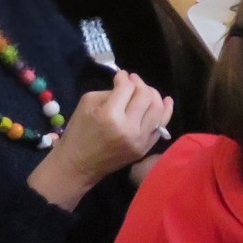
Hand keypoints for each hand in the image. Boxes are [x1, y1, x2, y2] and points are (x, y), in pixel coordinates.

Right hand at [30, 70, 171, 208]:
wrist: (77, 166)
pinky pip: (161, 126)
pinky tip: (166, 101)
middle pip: (146, 96)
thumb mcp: (86, 105)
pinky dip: (165, 111)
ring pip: (158, 109)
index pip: (127, 88)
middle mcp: (128, 128)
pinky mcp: (144, 148)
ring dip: (153, 95)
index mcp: (110, 116)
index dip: (124, 78)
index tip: (121, 76)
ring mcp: (139, 140)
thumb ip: (109, 91)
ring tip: (145, 91)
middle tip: (133, 81)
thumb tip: (127, 82)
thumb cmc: (78, 133)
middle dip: (140, 84)